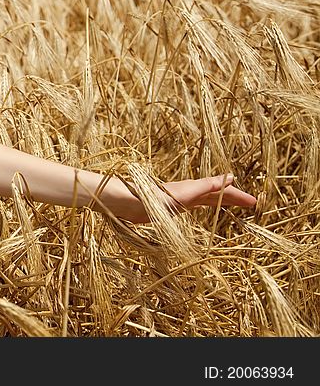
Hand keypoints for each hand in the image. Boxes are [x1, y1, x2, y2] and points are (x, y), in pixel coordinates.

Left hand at [113, 173, 256, 223]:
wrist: (130, 204)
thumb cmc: (157, 199)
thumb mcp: (188, 193)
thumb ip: (209, 186)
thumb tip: (231, 176)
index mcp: (195, 188)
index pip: (222, 191)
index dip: (238, 196)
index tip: (255, 202)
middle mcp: (190, 192)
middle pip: (216, 194)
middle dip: (233, 197)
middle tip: (252, 204)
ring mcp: (181, 199)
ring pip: (207, 199)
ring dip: (221, 201)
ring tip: (234, 204)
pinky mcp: (171, 207)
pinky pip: (196, 205)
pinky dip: (206, 206)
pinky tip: (204, 208)